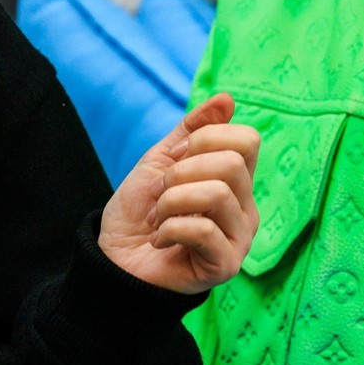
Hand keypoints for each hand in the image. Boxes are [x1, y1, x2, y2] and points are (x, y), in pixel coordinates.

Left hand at [99, 93, 258, 295]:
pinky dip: (169, 229)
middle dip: (180, 172)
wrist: (115, 260)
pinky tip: (159, 240)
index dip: (204, 140)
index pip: (247, 140)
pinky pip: (203, 230)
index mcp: (237, 181)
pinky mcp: (226, 265)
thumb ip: (192, 131)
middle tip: (159, 195)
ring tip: (156, 219)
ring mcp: (240, 238)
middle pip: (232, 164)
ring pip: (217, 194)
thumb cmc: (140, 213)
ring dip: (170, 201)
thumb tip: (226, 99)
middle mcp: (246, 208)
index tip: (174, 159)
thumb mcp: (161, 161)